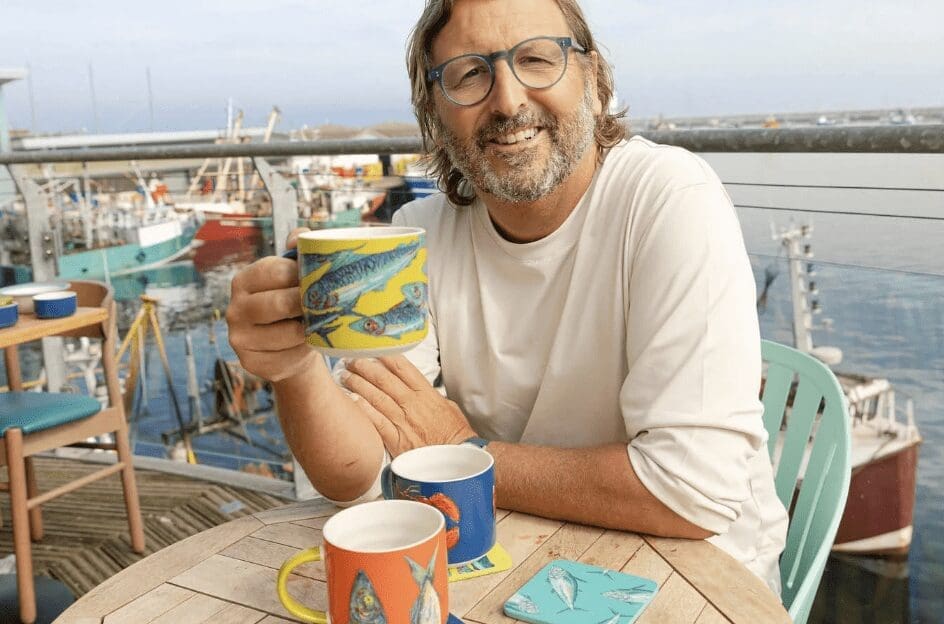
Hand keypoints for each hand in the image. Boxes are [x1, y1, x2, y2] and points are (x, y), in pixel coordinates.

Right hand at [226, 228, 318, 382]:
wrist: (288, 348)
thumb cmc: (293, 304)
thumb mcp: (293, 276)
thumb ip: (298, 251)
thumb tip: (300, 238)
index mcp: (243, 281)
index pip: (276, 271)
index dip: (303, 274)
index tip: (321, 279)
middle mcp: (235, 309)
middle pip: (280, 303)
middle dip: (309, 303)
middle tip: (329, 304)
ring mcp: (240, 339)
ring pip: (288, 333)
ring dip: (311, 330)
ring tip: (322, 324)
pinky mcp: (251, 363)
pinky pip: (287, 357)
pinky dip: (304, 352)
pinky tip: (308, 345)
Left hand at [341, 356, 476, 456]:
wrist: (458, 460)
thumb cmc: (455, 435)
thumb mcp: (449, 407)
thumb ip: (431, 396)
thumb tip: (419, 388)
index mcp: (426, 394)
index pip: (402, 368)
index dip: (384, 356)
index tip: (372, 349)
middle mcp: (413, 404)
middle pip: (384, 379)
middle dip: (364, 367)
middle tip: (350, 360)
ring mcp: (403, 421)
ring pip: (376, 397)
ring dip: (358, 385)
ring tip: (344, 376)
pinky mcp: (396, 440)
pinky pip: (376, 421)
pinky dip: (363, 410)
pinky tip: (351, 400)